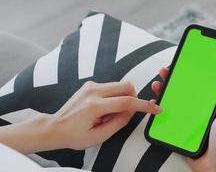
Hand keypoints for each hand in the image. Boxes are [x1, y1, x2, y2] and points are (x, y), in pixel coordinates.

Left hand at [0, 81, 160, 153]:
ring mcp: (91, 86)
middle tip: (126, 113)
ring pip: (120, 85)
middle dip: (134, 98)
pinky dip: (115, 96)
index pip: (127, 102)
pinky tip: (105, 109)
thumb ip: (119, 122)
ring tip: (110, 113)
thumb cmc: (73, 135)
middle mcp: (93, 91)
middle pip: (127, 86)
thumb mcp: (99, 136)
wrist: (54, 127)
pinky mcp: (91, 84)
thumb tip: (132, 111)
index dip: (144, 105)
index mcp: (95, 106)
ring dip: (123, 98)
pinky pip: (112, 87)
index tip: (156, 108)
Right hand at [151, 67, 215, 171]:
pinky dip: (162, 112)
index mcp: (214, 106)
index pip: (201, 86)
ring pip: (176, 104)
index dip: (192, 75)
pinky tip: (156, 105)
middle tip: (165, 72)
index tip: (184, 65)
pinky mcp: (182, 132)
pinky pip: (171, 120)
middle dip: (175, 81)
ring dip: (166, 94)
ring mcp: (191, 122)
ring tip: (158, 85)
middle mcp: (202, 112)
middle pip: (185, 92)